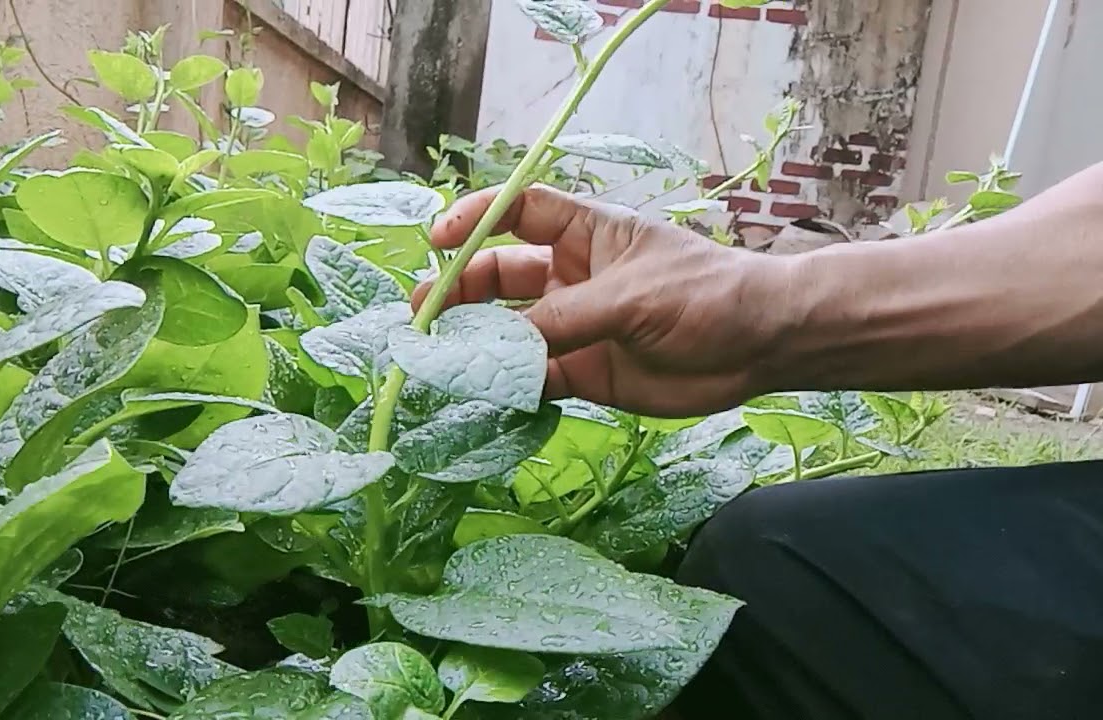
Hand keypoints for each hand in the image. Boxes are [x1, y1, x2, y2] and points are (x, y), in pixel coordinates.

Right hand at [411, 185, 793, 417]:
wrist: (761, 347)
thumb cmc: (705, 295)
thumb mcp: (632, 296)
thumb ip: (565, 319)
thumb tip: (501, 346)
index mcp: (585, 234)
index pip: (516, 212)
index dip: (473, 219)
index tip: (437, 238)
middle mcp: (570, 277)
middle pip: (497, 276)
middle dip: (459, 291)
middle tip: (424, 314)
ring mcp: (574, 327)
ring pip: (507, 331)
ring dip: (474, 341)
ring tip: (439, 357)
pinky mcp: (582, 375)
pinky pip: (531, 378)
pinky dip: (506, 385)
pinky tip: (481, 392)